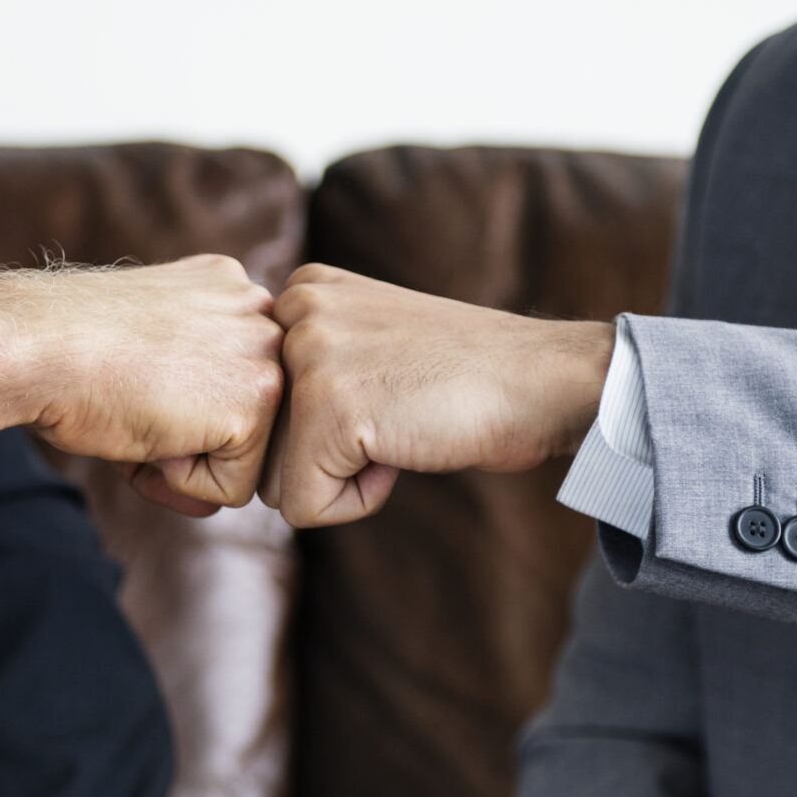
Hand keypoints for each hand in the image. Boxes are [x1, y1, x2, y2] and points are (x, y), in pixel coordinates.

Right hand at [0, 256, 282, 514]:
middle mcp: (260, 312)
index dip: (180, 412)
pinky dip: (181, 482)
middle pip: (247, 424)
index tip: (132, 384)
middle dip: (189, 442)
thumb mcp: (144, 367)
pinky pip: (233, 489)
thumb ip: (189, 411)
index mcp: (229, 291)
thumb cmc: (66, 355)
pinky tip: (147, 431)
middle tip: (130, 403)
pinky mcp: (258, 398)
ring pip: (244, 459)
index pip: (232, 387)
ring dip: (185, 460)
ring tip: (139, 414)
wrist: (34, 345)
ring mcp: (266, 352)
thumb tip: (215, 500)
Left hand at [265, 264, 615, 526]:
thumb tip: (250, 432)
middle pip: (260, 444)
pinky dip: (360, 501)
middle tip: (399, 414)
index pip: (263, 404)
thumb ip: (314, 360)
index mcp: (302, 289)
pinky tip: (407, 448)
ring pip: (275, 480)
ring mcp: (308, 357)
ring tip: (403, 427)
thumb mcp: (373, 341)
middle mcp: (293, 311)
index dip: (323, 427)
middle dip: (324, 457)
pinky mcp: (327, 410)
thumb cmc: (468, 377)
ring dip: (341, 478)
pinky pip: (305, 507)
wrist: (546, 380)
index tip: (388, 395)